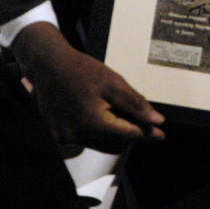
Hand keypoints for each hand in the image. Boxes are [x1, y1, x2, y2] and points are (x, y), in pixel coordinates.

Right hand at [11, 23, 164, 152]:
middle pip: (115, 144)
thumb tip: (156, 121)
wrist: (48, 64)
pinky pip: (85, 139)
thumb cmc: (80, 69)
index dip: (147, 134)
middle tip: (143, 122)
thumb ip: (135, 104)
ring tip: (122, 117)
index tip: (161, 134)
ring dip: (114, 135)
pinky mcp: (58, 134)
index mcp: (93, 123)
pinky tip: (101, 115)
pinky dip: (97, 132)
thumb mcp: (113, 82)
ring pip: (100, 144)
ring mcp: (66, 137)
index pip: (128, 135)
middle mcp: (78, 136)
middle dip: (130, 135)